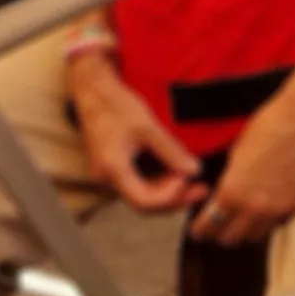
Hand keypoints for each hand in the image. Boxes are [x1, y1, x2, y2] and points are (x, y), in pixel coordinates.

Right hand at [66, 54, 203, 214]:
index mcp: (113, 170)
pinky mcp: (113, 169)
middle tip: (201, 189)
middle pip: (143, 204)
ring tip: (192, 181)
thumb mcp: (148, 126)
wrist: (93, 91)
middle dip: (174, 198)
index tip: (189, 178)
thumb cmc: (116, 104)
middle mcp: (107, 179)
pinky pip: (137, 185)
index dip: (170, 195)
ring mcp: (108, 176)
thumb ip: (171, 151)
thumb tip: (194, 170)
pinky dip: (157, 183)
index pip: (144, 201)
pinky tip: (175, 174)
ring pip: (141, 196)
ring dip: (167, 192)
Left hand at [194, 77, 294, 247]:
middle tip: (218, 228)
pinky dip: (269, 221)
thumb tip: (227, 189)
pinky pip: (277, 223)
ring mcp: (278, 210)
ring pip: (256, 236)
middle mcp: (254, 208)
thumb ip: (230, 177)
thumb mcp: (237, 151)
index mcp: (232, 191)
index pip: (210, 224)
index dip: (202, 230)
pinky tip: (267, 210)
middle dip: (222, 234)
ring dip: (246, 231)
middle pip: (232, 238)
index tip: (199, 232)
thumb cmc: (268, 126)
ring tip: (242, 222)